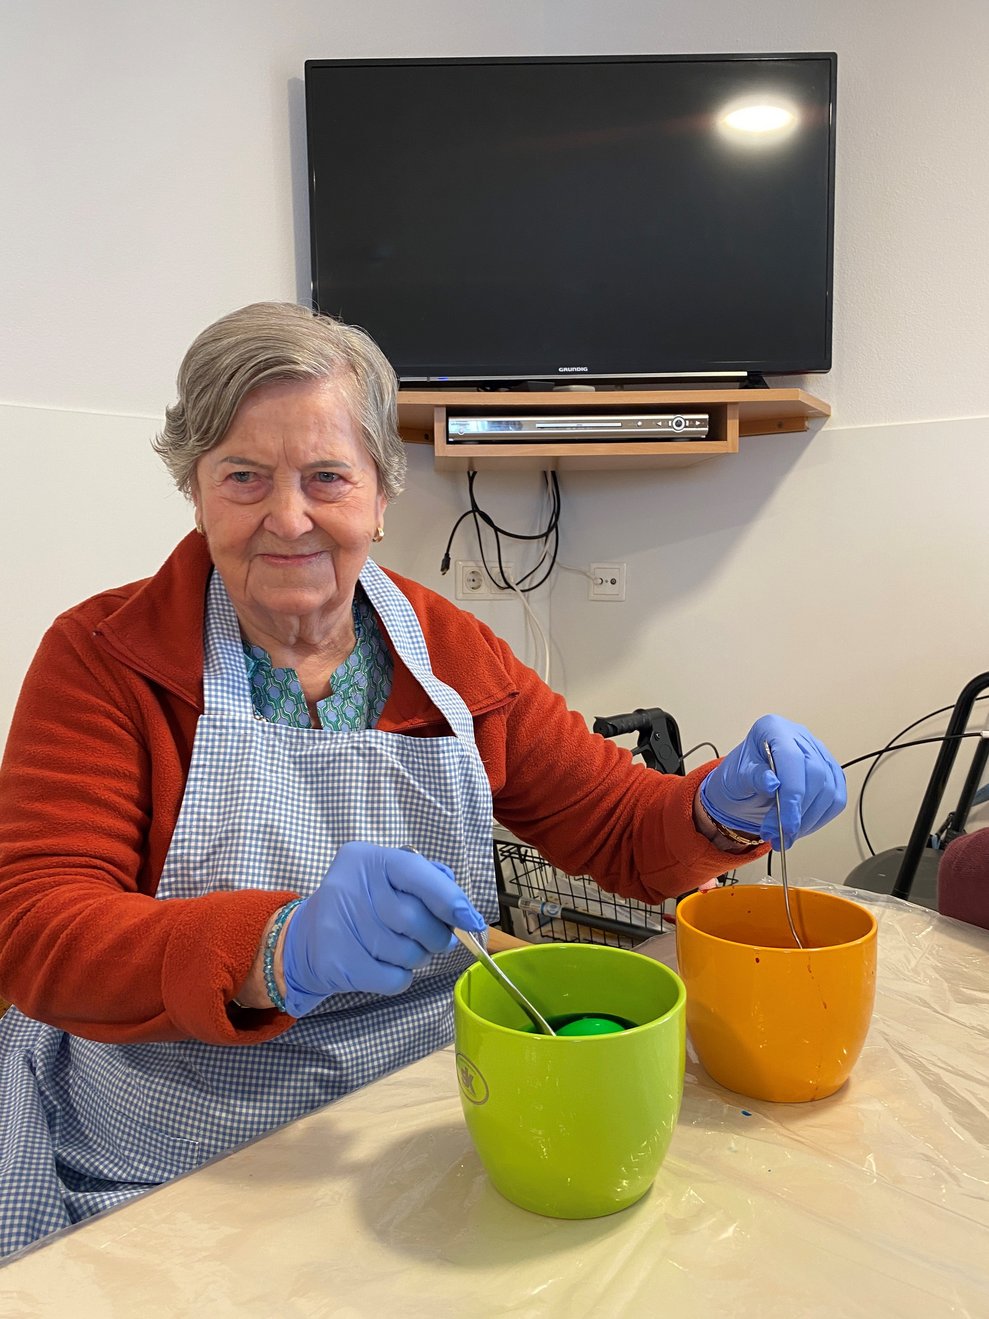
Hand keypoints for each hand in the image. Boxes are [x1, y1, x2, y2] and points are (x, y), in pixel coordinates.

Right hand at [281, 842, 484, 1015]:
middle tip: (437, 940)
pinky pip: (393, 978)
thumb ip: (428, 882)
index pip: (415, 872)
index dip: (449, 898)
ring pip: (407, 953)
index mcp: (366, 859)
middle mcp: (348, 886)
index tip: (470, 920)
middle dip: (436, 935)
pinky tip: (386, 965)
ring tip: (404, 949)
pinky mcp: (336, 962)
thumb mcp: (389, 881)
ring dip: (418, 957)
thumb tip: (464, 912)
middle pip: (414, 919)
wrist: (308, 939)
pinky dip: (401, 977)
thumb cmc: (364, 906)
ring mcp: (338, 925)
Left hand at [699, 714, 845, 850]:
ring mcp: (817, 752)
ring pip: (830, 789)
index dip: (792, 795)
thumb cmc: (737, 778)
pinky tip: (801, 827)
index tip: (786, 824)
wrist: (743, 788)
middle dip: (799, 811)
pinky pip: (836, 798)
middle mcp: (798, 736)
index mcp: (773, 729)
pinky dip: (820, 818)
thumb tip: (772, 783)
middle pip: (816, 774)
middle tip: (780, 834)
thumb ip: (753, 778)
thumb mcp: (735, 778)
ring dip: (810, 820)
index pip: (793, 759)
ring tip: (786, 835)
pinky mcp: (828, 771)